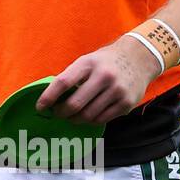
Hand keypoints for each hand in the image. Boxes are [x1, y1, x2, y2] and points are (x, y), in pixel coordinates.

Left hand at [36, 35, 163, 125]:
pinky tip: (87, 116)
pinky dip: (91, 121)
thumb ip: (71, 77)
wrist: (139, 58)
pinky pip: (102, 119)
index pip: (63, 82)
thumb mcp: (87, 61)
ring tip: (71, 116)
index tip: (40, 107)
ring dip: (75, 119)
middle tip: (57, 114)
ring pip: (88, 115)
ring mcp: (116, 91)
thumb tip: (51, 98)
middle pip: (75, 104)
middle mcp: (103, 76)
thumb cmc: (105, 62)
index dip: (48, 97)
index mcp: (88, 64)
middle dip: (61, 113)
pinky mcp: (126, 103)